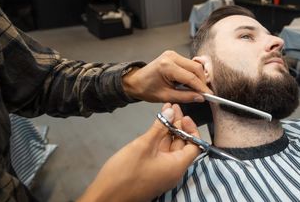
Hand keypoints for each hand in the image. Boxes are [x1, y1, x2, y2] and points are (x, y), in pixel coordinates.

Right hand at [78, 104, 200, 201]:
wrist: (105, 197)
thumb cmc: (124, 173)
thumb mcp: (143, 145)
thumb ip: (160, 127)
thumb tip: (172, 111)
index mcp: (177, 166)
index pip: (195, 145)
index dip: (191, 129)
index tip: (183, 116)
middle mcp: (173, 170)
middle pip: (182, 144)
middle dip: (178, 124)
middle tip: (173, 107)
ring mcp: (162, 171)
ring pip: (170, 147)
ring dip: (168, 129)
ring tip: (166, 110)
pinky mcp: (151, 171)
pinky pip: (161, 153)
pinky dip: (160, 138)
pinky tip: (156, 126)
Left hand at [122, 50, 211, 102]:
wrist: (135, 81)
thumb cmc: (146, 89)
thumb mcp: (166, 96)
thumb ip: (185, 97)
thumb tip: (200, 97)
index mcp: (167, 66)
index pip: (190, 77)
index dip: (201, 87)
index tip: (209, 95)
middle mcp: (171, 57)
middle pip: (195, 68)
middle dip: (202, 81)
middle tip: (204, 93)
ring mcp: (173, 54)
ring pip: (194, 65)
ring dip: (198, 77)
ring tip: (197, 89)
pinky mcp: (174, 55)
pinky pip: (189, 64)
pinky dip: (192, 74)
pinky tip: (191, 83)